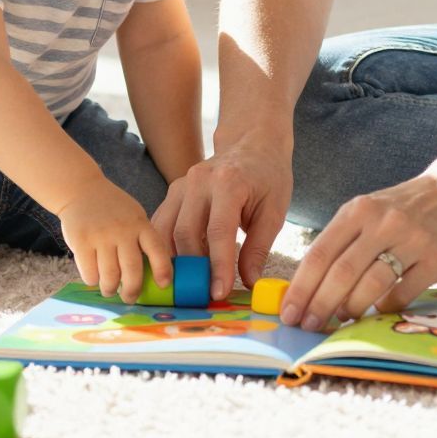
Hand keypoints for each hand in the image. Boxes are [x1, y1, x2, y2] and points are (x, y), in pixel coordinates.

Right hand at [59, 177, 172, 303]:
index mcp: (140, 224)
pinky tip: (94, 277)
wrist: (81, 190)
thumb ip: (142, 239)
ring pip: (110, 276)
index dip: (163, 270)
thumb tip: (153, 274)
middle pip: (132, 270)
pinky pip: (90, 272)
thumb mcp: (134, 216)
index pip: (157, 250)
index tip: (163, 285)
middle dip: (132, 290)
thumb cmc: (112, 210)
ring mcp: (101, 235)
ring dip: (110, 289)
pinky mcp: (81, 241)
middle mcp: (123, 229)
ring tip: (110, 290)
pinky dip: (93, 280)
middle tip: (130, 298)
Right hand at [152, 136, 292, 301]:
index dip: (217, 266)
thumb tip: (248, 282)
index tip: (218, 292)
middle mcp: (199, 181)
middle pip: (186, 233)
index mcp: (229, 183)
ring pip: (167, 230)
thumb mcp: (274, 210)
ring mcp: (182, 184)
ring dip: (175, 260)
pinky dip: (166, 247)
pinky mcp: (173, 191)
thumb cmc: (268, 177)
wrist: (253, 144)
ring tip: (188, 284)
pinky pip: (162, 223)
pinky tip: (177, 265)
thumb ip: (259, 247)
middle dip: (193, 268)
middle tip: (202, 294)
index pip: (218, 231)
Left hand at [281, 170, 436, 331]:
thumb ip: (342, 242)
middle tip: (309, 325)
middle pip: (341, 272)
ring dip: (351, 308)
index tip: (289, 313)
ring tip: (341, 319)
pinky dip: (384, 308)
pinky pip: (402, 293)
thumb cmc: (405, 208)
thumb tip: (309, 287)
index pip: (319, 254)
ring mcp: (412, 240)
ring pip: (371, 284)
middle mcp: (383, 222)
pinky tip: (376, 312)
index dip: (301, 288)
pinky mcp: (435, 258)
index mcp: (358, 210)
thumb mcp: (369, 211)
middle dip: (320, 304)